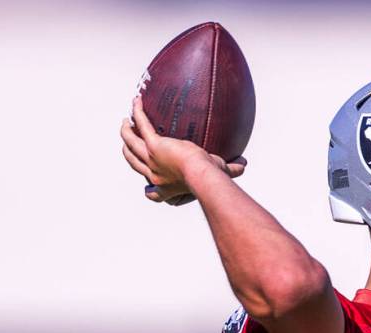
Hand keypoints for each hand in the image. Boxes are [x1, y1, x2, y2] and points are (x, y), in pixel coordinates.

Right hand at [120, 95, 245, 203]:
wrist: (203, 175)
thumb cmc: (212, 178)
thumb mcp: (220, 173)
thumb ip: (231, 170)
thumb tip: (244, 165)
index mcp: (167, 188)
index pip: (153, 193)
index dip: (149, 189)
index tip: (148, 185)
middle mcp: (154, 176)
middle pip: (135, 164)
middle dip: (129, 153)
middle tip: (129, 142)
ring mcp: (152, 160)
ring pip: (131, 144)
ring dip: (126, 132)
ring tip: (126, 122)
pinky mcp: (154, 145)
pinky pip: (143, 126)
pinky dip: (138, 113)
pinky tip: (137, 102)